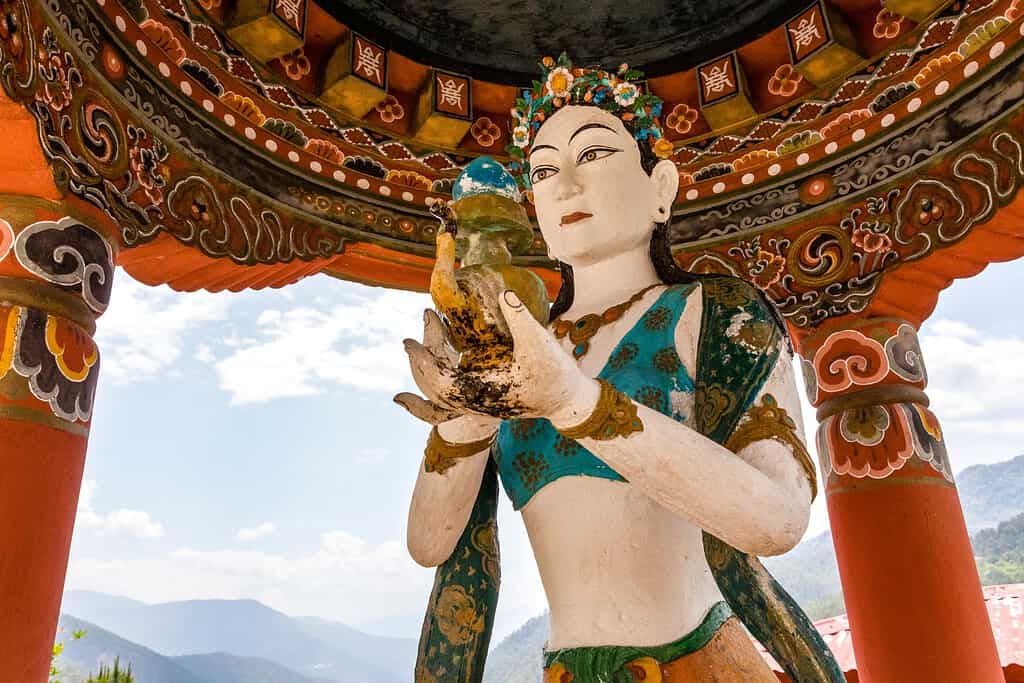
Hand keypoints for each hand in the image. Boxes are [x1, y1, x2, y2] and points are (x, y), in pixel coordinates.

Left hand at [400, 290, 598, 424]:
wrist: (568, 400)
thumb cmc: (555, 374)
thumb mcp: (540, 343)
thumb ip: (521, 317)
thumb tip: (504, 293)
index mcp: (483, 393)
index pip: (441, 382)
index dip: (423, 363)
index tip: (410, 342)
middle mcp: (476, 404)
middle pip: (434, 392)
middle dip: (420, 364)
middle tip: (409, 341)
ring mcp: (479, 405)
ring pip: (440, 399)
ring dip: (424, 377)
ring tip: (414, 351)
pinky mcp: (484, 400)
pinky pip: (449, 404)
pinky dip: (432, 397)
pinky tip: (425, 382)